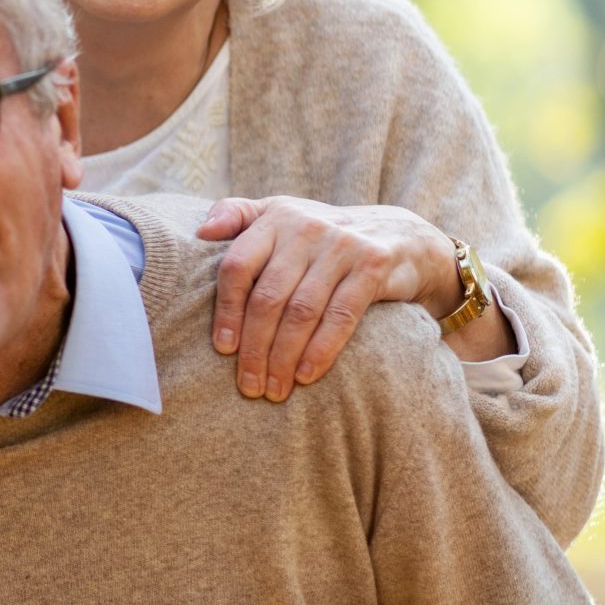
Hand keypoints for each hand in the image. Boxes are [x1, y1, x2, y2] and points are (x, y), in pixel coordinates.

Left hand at [195, 197, 461, 401]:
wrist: (402, 236)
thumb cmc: (324, 237)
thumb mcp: (282, 214)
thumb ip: (238, 215)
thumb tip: (202, 231)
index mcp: (275, 217)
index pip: (238, 267)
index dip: (227, 311)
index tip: (223, 349)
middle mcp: (306, 227)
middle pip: (268, 297)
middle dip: (254, 347)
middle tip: (248, 385)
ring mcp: (342, 245)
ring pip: (302, 311)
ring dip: (284, 357)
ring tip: (274, 390)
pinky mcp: (373, 264)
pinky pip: (341, 316)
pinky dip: (321, 350)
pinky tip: (307, 376)